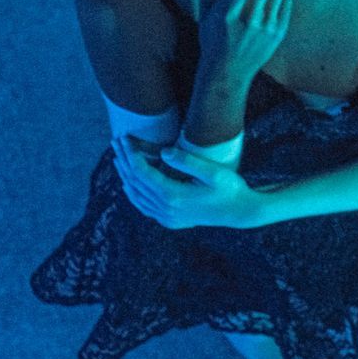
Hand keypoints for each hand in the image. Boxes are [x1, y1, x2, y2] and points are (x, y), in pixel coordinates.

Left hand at [112, 135, 263, 229]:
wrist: (240, 212)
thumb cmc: (230, 188)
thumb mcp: (213, 172)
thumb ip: (187, 161)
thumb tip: (162, 151)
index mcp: (173, 195)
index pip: (142, 172)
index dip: (131, 153)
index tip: (125, 137)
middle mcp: (166, 209)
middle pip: (135, 182)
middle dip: (124, 160)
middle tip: (117, 141)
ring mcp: (167, 218)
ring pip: (136, 196)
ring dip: (126, 176)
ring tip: (118, 158)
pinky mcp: (170, 221)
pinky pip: (144, 208)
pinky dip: (134, 195)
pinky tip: (129, 185)